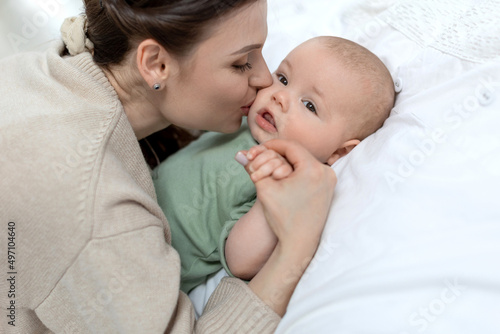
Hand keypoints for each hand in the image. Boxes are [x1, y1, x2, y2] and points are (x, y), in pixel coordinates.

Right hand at [236, 139, 336, 315]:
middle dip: (280, 154)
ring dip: (289, 162)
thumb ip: (252, 167)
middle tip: (264, 155)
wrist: (299, 244)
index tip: (260, 147)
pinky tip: (285, 177)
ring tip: (273, 167)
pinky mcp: (330, 190)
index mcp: (313, 169)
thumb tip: (238, 154)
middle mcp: (326, 172)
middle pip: (299, 153)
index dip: (273, 144)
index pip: (290, 146)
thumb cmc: (282, 218)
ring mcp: (330, 182)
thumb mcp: (264, 188)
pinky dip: (298, 172)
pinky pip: (312, 173)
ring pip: (305, 163)